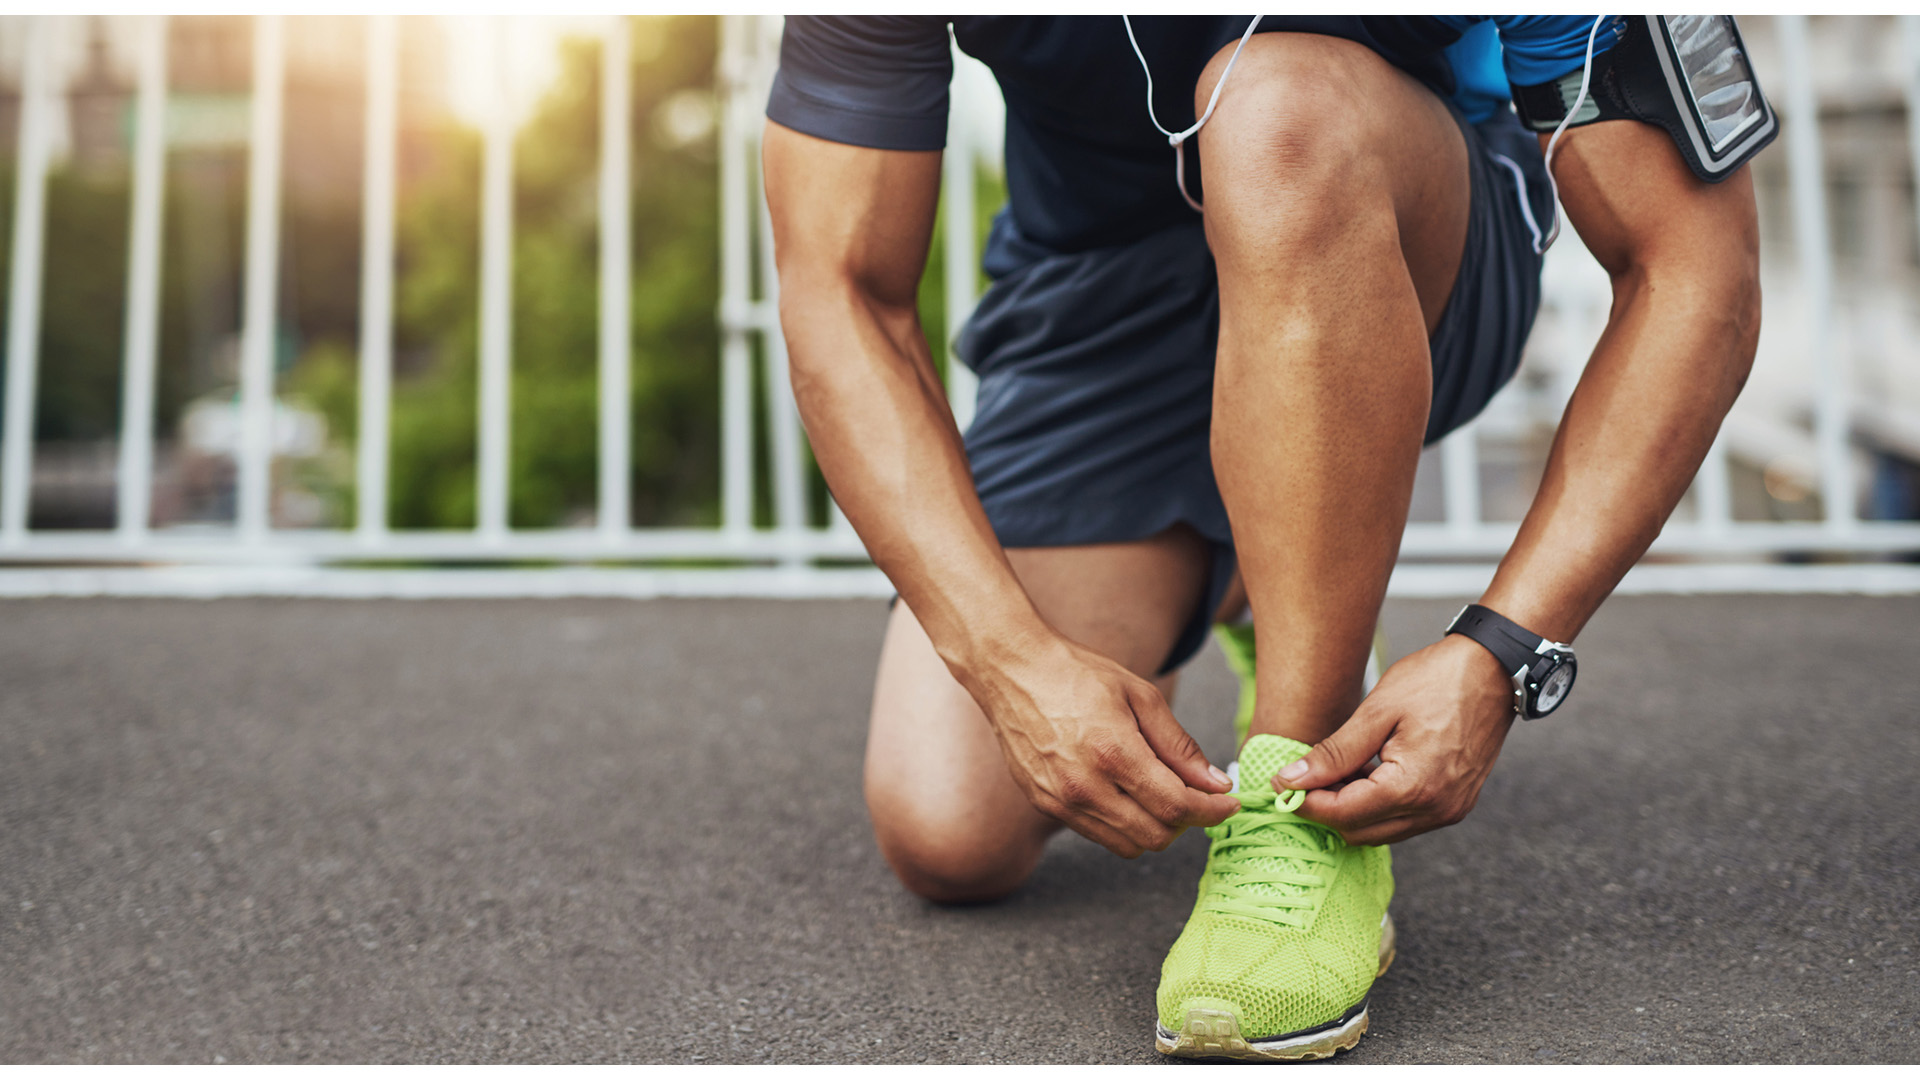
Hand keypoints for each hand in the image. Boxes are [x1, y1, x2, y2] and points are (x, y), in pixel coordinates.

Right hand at [963, 632, 1241, 857]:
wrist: (1011, 670)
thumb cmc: (1077, 674)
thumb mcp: (1140, 695)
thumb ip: (1180, 745)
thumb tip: (1215, 783)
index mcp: (1113, 752)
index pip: (1176, 806)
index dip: (1211, 811)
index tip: (1228, 803)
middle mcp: (1084, 786)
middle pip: (1155, 837)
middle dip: (1186, 823)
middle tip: (1196, 798)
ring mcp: (1060, 801)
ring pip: (1127, 845)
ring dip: (1154, 828)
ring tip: (1161, 794)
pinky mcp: (1044, 805)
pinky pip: (1097, 834)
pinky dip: (1122, 823)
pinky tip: (1126, 792)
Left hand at [1275, 634, 1514, 845]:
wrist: (1494, 669)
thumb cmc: (1437, 681)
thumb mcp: (1376, 712)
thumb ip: (1333, 754)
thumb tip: (1290, 780)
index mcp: (1413, 788)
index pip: (1342, 815)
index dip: (1305, 803)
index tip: (1280, 784)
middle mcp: (1435, 810)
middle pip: (1359, 832)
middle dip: (1326, 809)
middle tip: (1305, 775)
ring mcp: (1449, 811)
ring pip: (1381, 831)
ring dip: (1351, 809)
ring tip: (1337, 769)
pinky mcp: (1455, 804)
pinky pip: (1405, 820)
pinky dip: (1378, 805)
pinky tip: (1366, 772)